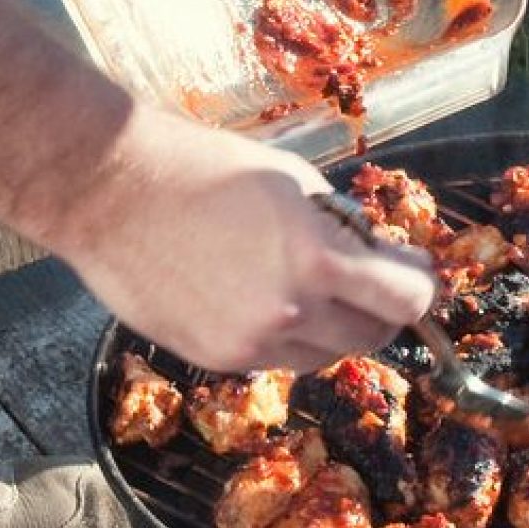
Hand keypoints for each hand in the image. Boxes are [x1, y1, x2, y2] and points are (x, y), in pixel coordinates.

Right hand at [60, 105, 435, 373]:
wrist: (110, 192)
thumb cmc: (200, 168)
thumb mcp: (291, 180)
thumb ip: (340, 226)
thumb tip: (374, 256)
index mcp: (317, 260)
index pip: (406, 301)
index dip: (418, 286)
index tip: (411, 272)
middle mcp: (290, 314)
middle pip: (371, 338)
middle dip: (379, 311)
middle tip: (368, 282)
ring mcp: (249, 344)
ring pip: (322, 356)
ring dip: (331, 328)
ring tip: (306, 288)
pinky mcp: (214, 358)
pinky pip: (274, 359)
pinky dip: (283, 336)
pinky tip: (259, 298)